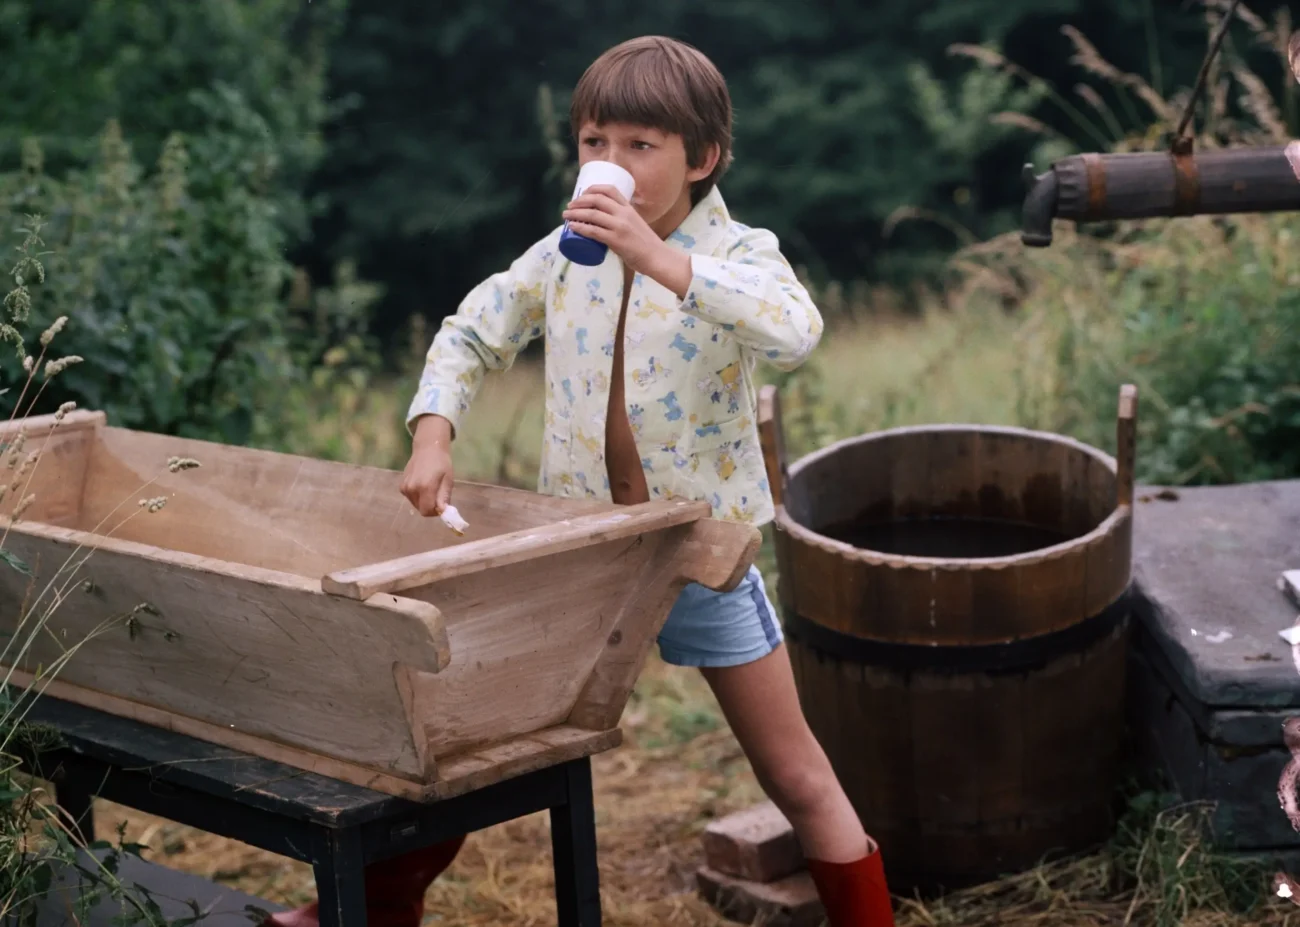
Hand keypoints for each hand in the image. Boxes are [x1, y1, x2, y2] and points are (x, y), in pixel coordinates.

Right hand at [401, 414, 454, 515]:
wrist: (427, 448)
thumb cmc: (441, 463)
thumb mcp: (448, 480)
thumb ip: (444, 497)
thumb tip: (442, 512)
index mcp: (425, 487)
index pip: (427, 511)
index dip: (435, 512)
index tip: (442, 505)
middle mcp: (412, 489)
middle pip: (421, 509)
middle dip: (431, 507)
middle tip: (438, 496)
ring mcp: (405, 488)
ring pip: (416, 505)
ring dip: (424, 501)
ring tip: (431, 488)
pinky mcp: (401, 487)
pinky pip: (411, 498)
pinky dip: (418, 496)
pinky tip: (423, 485)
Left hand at [563, 185, 691, 294]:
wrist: (657, 258)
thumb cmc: (646, 245)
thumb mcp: (635, 224)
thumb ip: (623, 221)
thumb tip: (606, 223)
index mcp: (629, 208)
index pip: (610, 189)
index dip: (593, 189)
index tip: (582, 194)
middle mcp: (624, 214)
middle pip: (597, 199)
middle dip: (579, 201)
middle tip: (569, 206)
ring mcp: (619, 226)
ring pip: (592, 214)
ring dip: (575, 213)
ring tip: (565, 216)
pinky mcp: (616, 240)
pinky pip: (593, 231)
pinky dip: (580, 227)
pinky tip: (571, 227)